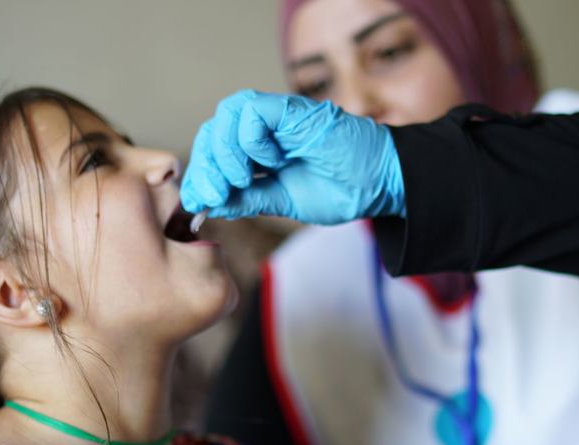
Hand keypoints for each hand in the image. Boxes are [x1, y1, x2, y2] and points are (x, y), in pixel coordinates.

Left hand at [180, 90, 405, 224]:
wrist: (380, 182)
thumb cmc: (341, 189)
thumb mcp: (284, 202)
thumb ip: (248, 199)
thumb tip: (210, 202)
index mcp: (260, 151)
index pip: (215, 151)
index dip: (202, 173)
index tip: (198, 201)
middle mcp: (264, 129)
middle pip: (213, 131)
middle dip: (206, 165)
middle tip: (213, 194)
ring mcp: (277, 117)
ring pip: (225, 116)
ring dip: (223, 152)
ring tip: (239, 180)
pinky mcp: (291, 109)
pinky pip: (251, 111)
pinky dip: (250, 139)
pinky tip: (272, 160)